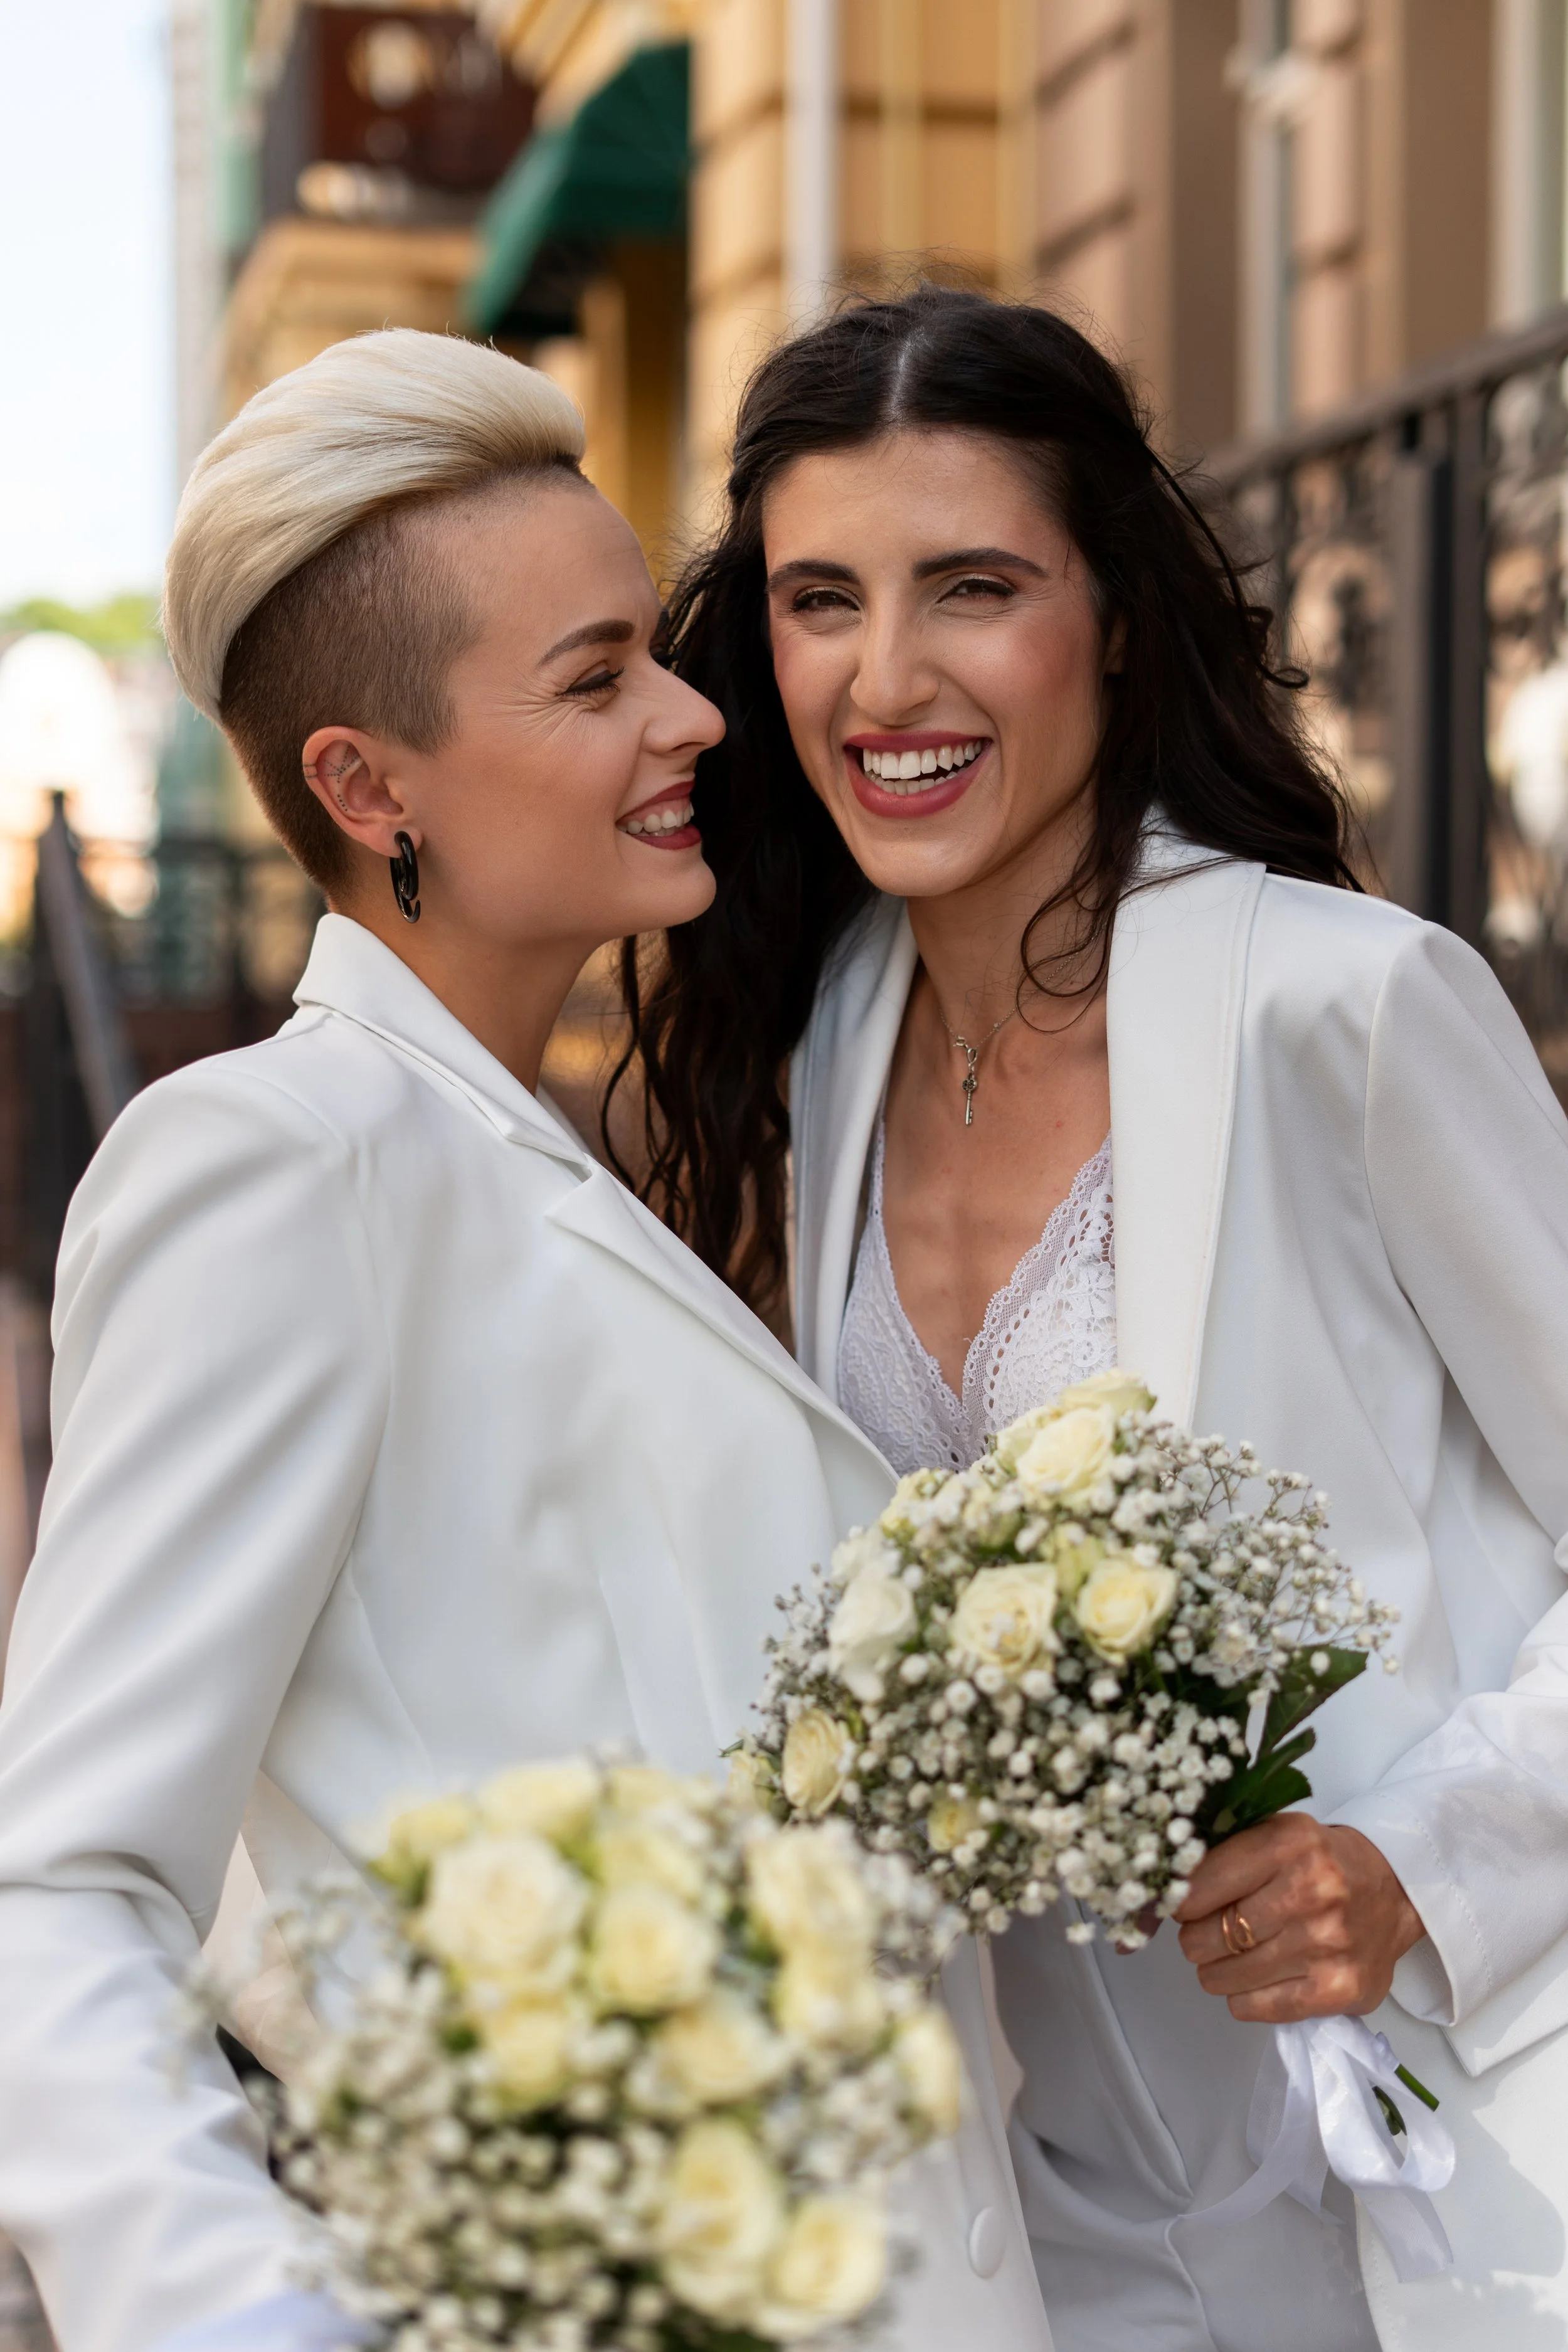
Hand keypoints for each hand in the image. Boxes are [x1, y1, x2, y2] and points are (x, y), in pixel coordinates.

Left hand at [1174, 1816, 1424, 2023]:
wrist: (1396, 1891)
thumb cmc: (1322, 1861)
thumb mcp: (1276, 1834)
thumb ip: (1224, 1855)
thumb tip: (1163, 1892)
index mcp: (1289, 1843)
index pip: (1200, 1885)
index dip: (1178, 1902)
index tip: (1179, 1906)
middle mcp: (1310, 1893)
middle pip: (1207, 1936)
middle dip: (1195, 1938)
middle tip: (1207, 1933)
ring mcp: (1326, 1946)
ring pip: (1225, 1977)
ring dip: (1216, 1970)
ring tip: (1232, 1956)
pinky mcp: (1338, 1990)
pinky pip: (1255, 2008)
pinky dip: (1242, 1997)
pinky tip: (1254, 1979)